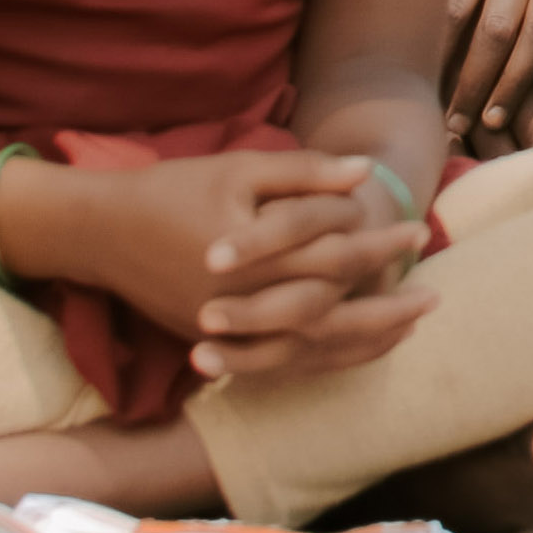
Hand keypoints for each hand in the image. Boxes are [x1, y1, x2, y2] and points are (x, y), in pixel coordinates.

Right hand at [53, 152, 437, 382]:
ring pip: (306, 350)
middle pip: (328, 314)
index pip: (333, 257)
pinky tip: (352, 351)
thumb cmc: (172, 190)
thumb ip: (304, 174)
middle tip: (433, 298)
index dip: (380, 246)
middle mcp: (241, 305)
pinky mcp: (214, 344)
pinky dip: (321, 359)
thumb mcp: (239, 168)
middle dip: (385, 307)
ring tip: (407, 330)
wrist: (100, 232)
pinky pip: (278, 364)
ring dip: (360, 342)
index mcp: (252, 260)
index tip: (419, 233)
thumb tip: (367, 173)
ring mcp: (225, 332)